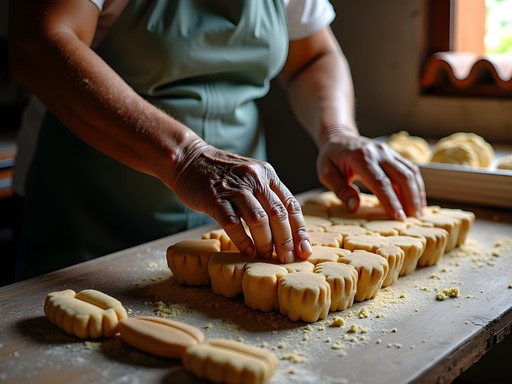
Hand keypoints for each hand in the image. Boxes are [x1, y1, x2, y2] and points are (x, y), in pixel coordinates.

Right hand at [168, 139, 311, 262]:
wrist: (189, 159)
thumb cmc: (222, 174)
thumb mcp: (251, 176)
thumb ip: (267, 195)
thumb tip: (286, 230)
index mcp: (267, 175)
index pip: (291, 205)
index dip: (299, 231)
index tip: (304, 250)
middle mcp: (254, 179)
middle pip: (278, 214)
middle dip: (286, 241)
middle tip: (287, 259)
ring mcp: (235, 188)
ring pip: (258, 220)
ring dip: (266, 242)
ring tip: (267, 256)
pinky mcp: (215, 198)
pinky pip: (233, 223)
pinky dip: (243, 240)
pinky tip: (248, 251)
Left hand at [316, 133, 425, 219]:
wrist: (338, 137)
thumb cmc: (330, 158)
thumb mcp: (325, 174)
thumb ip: (340, 190)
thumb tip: (355, 207)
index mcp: (360, 157)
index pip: (380, 182)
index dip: (391, 201)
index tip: (399, 217)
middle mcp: (378, 152)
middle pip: (402, 176)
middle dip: (410, 199)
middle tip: (413, 219)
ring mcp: (388, 151)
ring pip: (410, 172)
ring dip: (417, 193)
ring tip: (418, 213)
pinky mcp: (394, 153)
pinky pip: (410, 168)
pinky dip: (416, 185)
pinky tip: (417, 200)